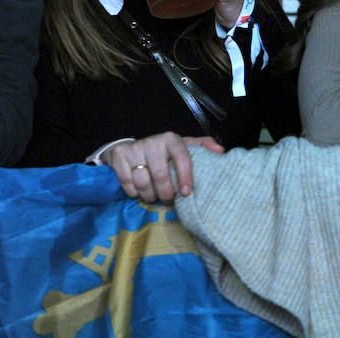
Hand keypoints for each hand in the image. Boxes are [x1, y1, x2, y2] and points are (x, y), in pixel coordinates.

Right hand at [102, 132, 223, 202]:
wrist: (129, 149)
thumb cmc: (162, 153)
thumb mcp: (182, 147)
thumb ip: (202, 147)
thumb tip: (221, 151)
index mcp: (171, 139)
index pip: (182, 157)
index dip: (185, 176)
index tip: (186, 193)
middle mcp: (153, 141)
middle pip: (161, 176)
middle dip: (166, 193)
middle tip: (168, 200)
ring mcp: (134, 148)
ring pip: (143, 182)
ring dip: (150, 196)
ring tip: (154, 197)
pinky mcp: (119, 157)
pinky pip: (128, 183)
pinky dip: (134, 193)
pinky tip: (139, 192)